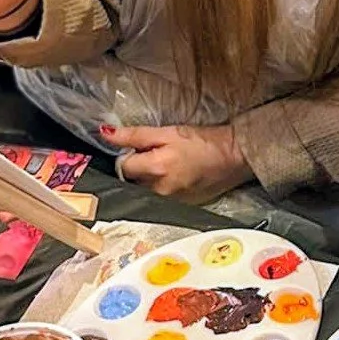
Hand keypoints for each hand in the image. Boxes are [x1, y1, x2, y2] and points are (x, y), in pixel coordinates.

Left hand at [105, 122, 252, 202]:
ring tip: (163, 165)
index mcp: (155, 169)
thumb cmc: (202, 141)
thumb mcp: (168, 132)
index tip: (137, 148)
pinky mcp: (177, 207)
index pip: (122, 167)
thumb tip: (105, 134)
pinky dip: (158, 187)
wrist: (233, 157)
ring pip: (142, 191)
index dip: (126, 155)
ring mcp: (168, 202)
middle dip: (134, 169)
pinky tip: (172, 176)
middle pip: (130, 182)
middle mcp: (158, 191)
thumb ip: (135, 135)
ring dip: (145, 179)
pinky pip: (157, 197)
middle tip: (150, 155)